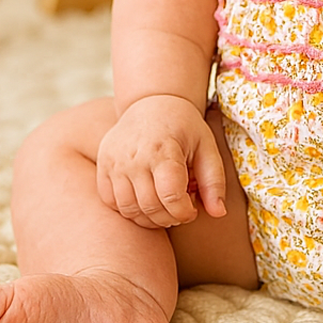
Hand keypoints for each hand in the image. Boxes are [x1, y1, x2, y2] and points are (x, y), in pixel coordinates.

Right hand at [96, 95, 226, 228]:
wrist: (152, 103)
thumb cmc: (184, 127)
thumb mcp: (207, 146)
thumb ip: (214, 181)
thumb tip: (219, 213)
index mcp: (164, 149)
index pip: (171, 197)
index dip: (184, 212)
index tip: (192, 210)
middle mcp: (134, 157)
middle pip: (150, 208)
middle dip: (169, 218)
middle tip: (179, 210)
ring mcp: (114, 163)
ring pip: (129, 210)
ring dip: (150, 218)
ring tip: (165, 206)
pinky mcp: (102, 167)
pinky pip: (112, 203)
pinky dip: (130, 210)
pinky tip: (146, 199)